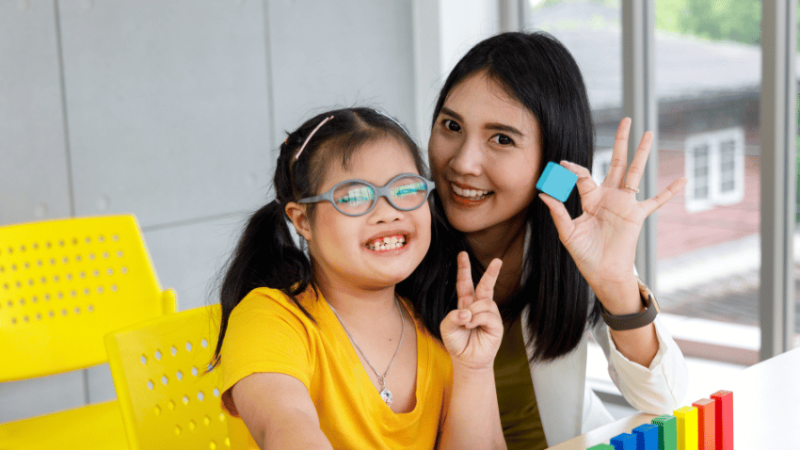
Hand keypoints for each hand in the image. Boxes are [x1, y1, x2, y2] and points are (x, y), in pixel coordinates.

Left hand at [440, 252, 503, 370]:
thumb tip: (467, 311)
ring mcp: (489, 315)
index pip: (465, 283)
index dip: (464, 269)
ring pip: (484, 302)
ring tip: (467, 324)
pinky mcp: (496, 325)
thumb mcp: (446, 327)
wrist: (466, 361)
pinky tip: (472, 326)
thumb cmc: (456, 343)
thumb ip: (452, 316)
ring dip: (473, 312)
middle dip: (492, 273)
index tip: (462, 255)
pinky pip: (488, 315)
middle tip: (498, 260)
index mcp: (466, 304)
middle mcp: (479, 307)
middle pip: (485, 285)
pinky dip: (477, 319)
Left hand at [538, 118, 686, 310]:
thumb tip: (544, 194)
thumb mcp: (567, 232)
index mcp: (591, 198)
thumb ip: (558, 212)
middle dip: (621, 142)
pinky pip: (656, 202)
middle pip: (617, 162)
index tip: (562, 165)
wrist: (602, 272)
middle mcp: (609, 196)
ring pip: (635, 173)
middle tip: (626, 120)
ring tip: (649, 133)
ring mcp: (625, 204)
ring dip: (642, 153)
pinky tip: (683, 180)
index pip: (583, 175)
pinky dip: (669, 191)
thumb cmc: (584, 254)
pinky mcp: (637, 215)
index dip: (573, 169)